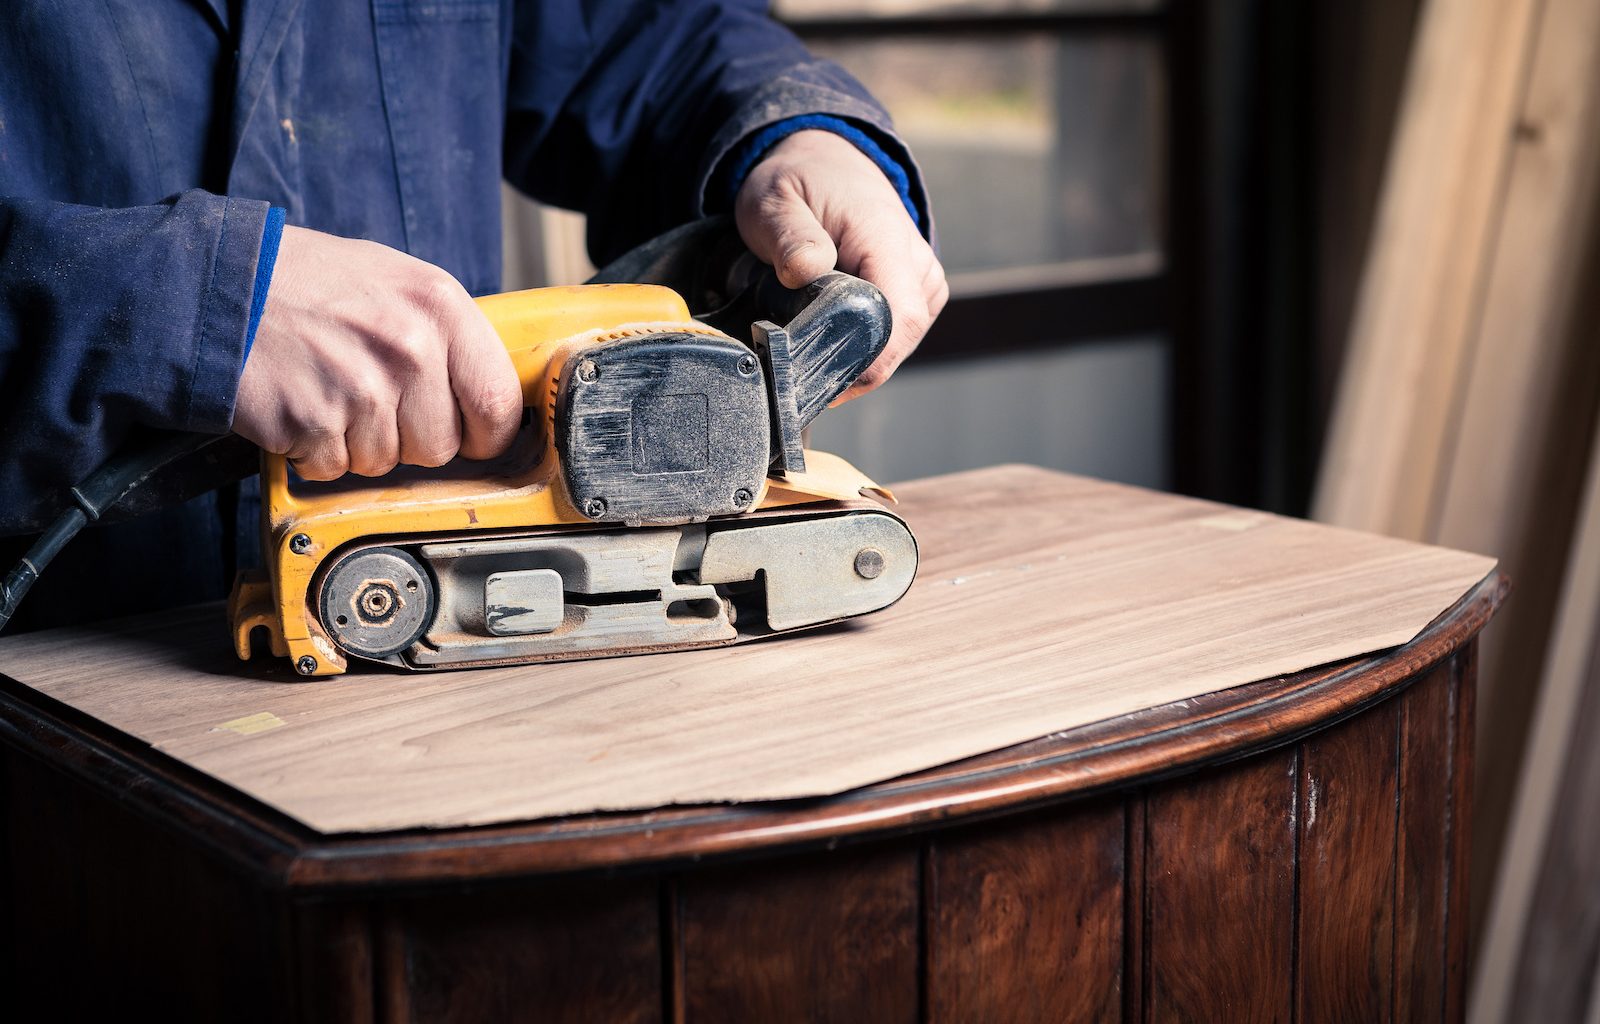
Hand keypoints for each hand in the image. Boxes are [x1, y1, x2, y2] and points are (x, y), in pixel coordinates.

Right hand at [233, 226, 522, 479]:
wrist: (213, 281)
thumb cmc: (304, 280)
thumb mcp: (393, 280)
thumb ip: (444, 334)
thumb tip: (485, 392)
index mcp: (440, 307)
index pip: (498, 403)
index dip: (485, 432)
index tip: (469, 435)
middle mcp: (409, 347)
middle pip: (441, 446)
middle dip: (408, 438)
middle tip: (370, 399)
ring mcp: (361, 388)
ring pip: (385, 462)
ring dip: (356, 443)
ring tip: (328, 392)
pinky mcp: (313, 423)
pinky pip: (334, 468)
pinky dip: (314, 451)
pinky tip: (300, 405)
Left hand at [735, 129, 946, 400]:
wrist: (827, 163)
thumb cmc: (801, 183)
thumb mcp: (775, 202)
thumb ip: (790, 237)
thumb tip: (803, 271)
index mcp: (888, 240)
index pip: (898, 320)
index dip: (863, 362)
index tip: (817, 379)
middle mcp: (918, 267)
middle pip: (896, 344)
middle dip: (848, 364)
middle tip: (795, 362)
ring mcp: (923, 285)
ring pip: (895, 348)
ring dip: (852, 354)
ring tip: (809, 333)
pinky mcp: (917, 298)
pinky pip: (893, 338)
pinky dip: (861, 343)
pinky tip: (831, 330)